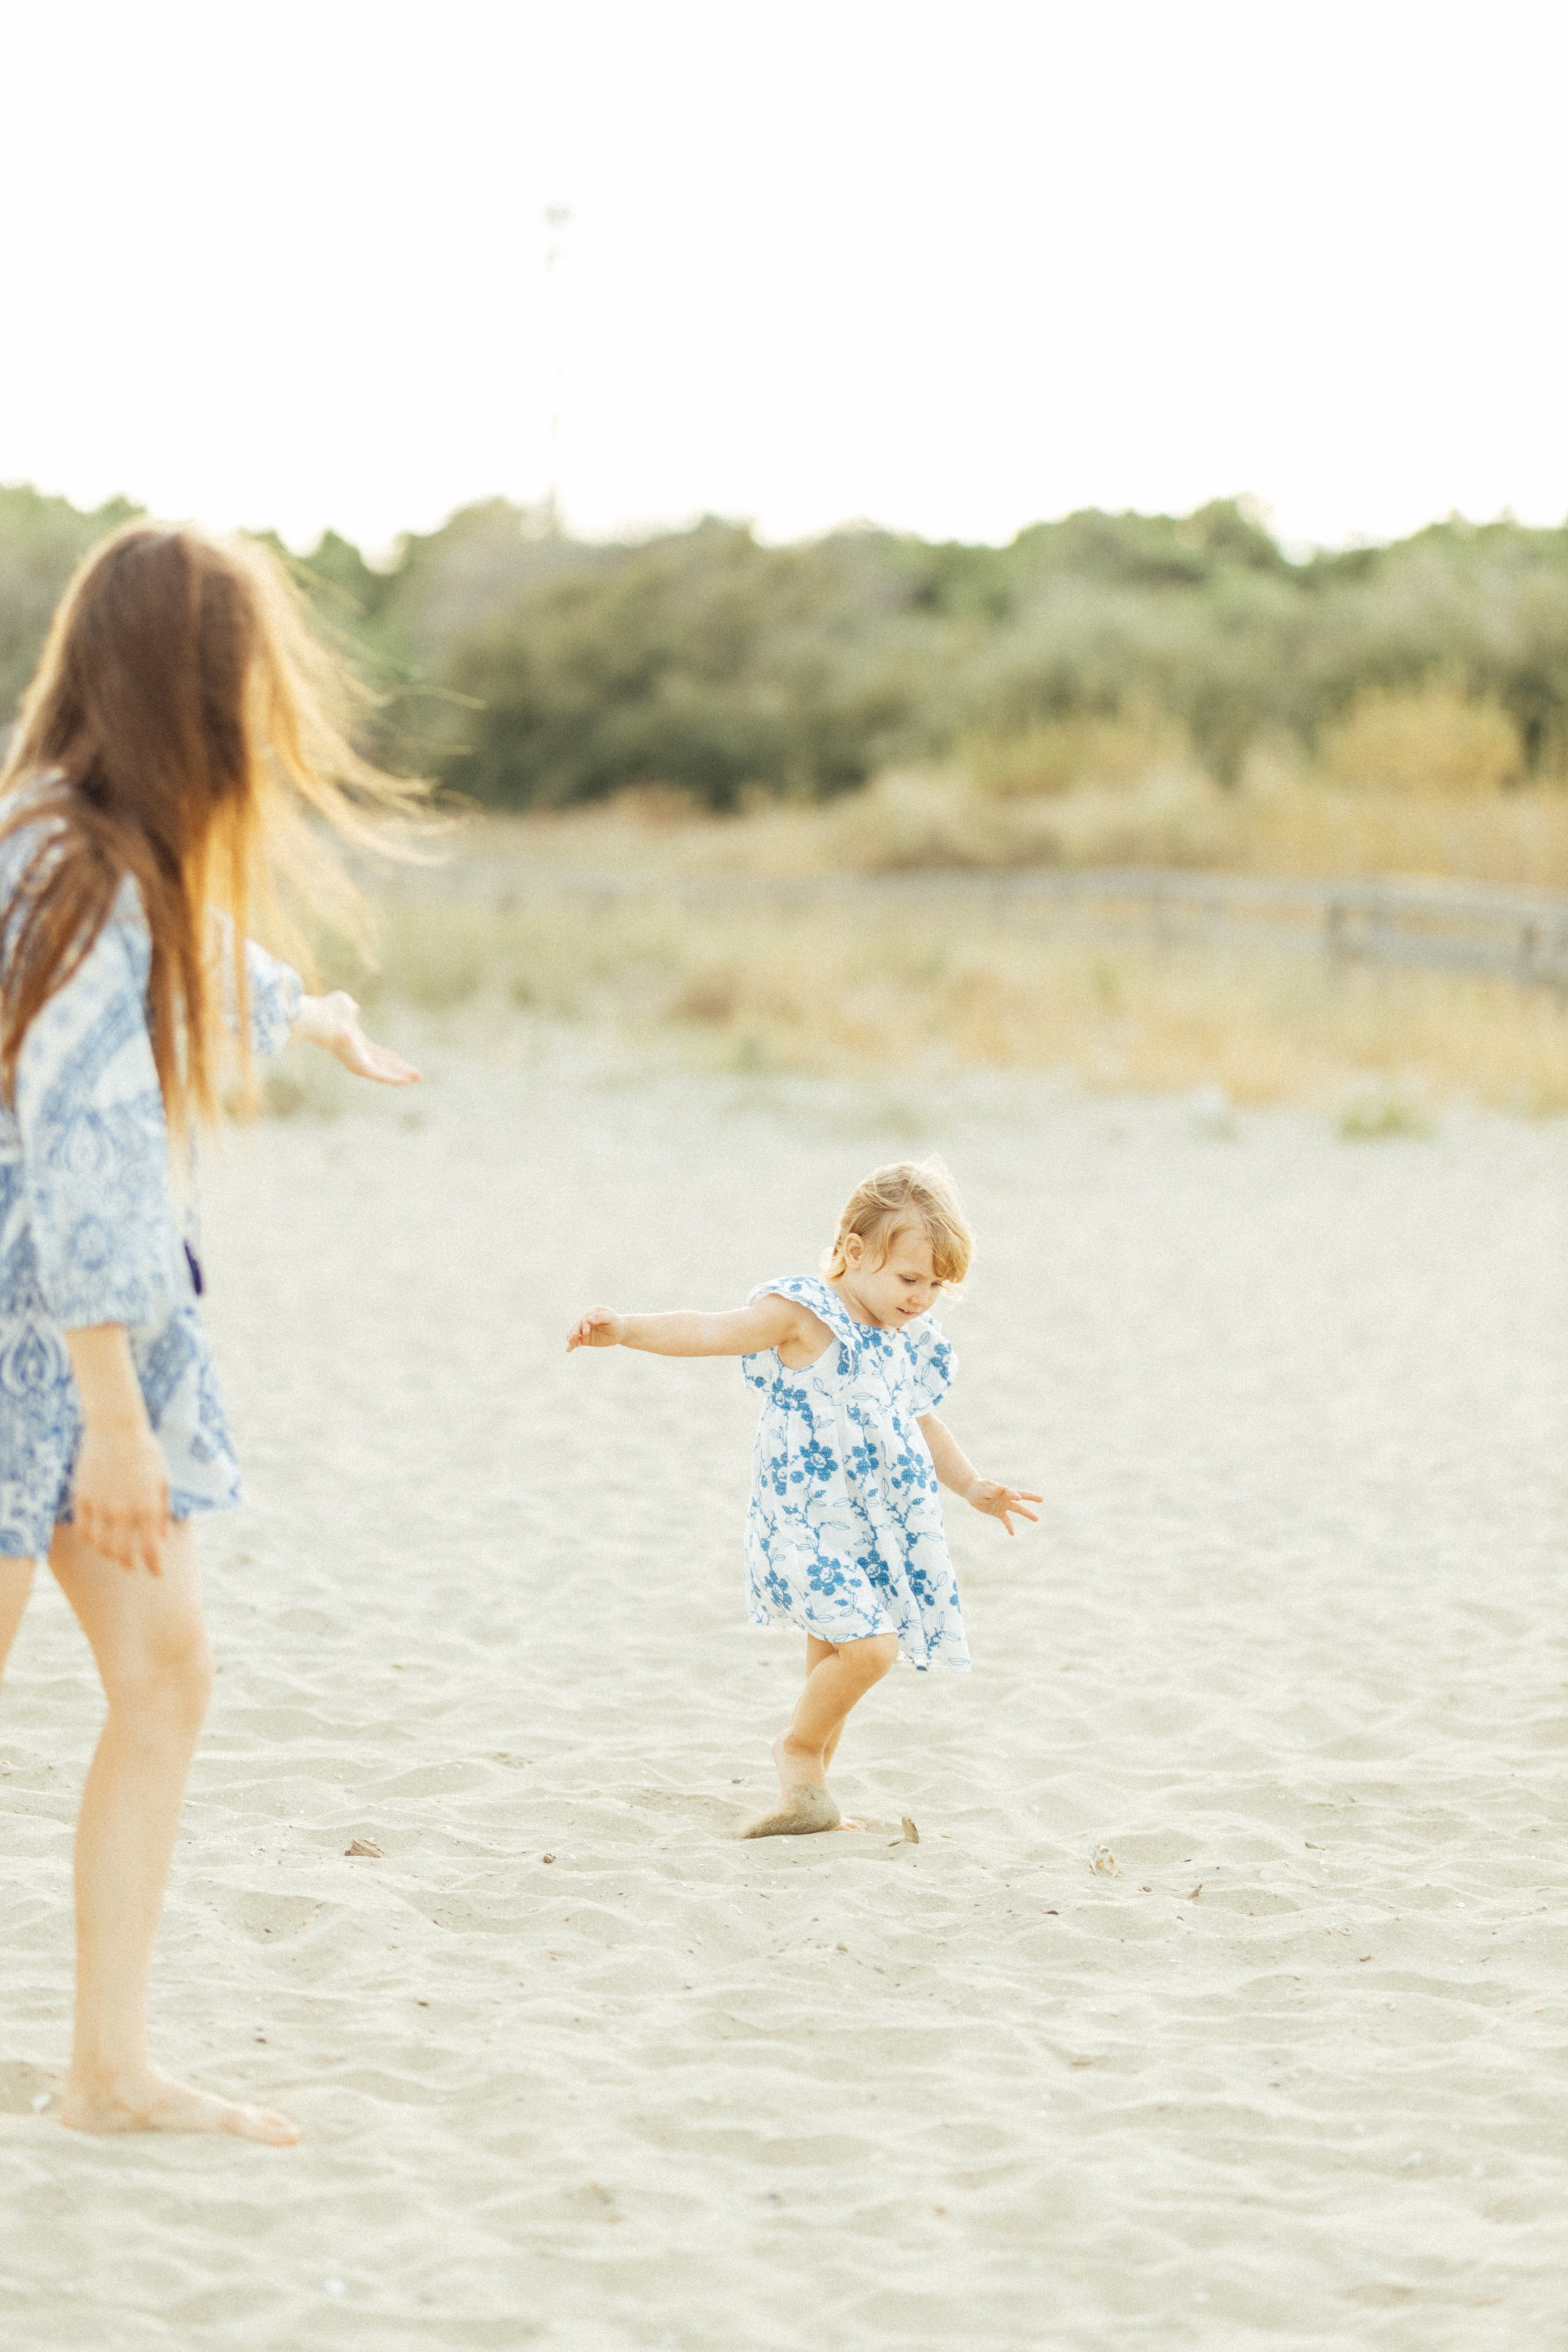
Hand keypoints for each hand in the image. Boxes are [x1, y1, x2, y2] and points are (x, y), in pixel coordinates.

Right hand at [73, 1419, 171, 1574]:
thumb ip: (161, 1512)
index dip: (154, 1566)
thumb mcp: (162, 1480)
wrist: (116, 1428)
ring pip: (101, 1546)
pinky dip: (91, 1540)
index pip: (149, 1550)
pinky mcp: (82, 1498)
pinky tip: (98, 1538)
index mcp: (147, 1506)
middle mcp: (122, 1510)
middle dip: (130, 1564)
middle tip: (135, 1565)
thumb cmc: (145, 1452)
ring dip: (110, 1554)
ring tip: (116, 1552)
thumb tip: (160, 1539)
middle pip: (123, 1554)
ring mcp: (99, 1505)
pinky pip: (84, 1530)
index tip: (157, 1573)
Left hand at [293, 991, 419, 1085]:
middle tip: (415, 1074)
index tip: (398, 1058)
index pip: (374, 1053)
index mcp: (354, 1042)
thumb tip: (354, 1009)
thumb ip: (350, 1007)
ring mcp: (358, 1062)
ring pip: (384, 1073)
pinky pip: (380, 1076)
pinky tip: (408, 1080)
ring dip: (401, 1076)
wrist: (319, 1018)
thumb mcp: (343, 1004)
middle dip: (399, 1069)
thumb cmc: (328, 1010)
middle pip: (382, 1065)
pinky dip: (395, 1079)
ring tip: (417, 1078)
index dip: (387, 1056)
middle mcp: (357, 1055)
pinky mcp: (361, 1067)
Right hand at [567, 1308, 624, 1351]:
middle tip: (574, 1337)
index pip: (585, 1317)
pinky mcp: (584, 1339)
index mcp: (592, 1311)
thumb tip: (589, 1319)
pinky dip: (571, 1345)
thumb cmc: (616, 1323)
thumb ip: (601, 1317)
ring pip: (573, 1332)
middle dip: (575, 1331)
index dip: (584, 1324)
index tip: (585, 1332)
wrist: (619, 1332)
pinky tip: (568, 1350)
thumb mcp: (611, 1318)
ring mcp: (583, 1329)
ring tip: (570, 1342)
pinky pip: (576, 1341)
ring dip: (570, 1336)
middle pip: (577, 1324)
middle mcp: (586, 1319)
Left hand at [964, 1478, 1042, 1536]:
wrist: (972, 1491)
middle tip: (1041, 1499)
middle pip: (1021, 1497)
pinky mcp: (999, 1512)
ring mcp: (1003, 1505)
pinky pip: (1006, 1520)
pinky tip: (1013, 1534)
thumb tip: (1001, 1488)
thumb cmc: (978, 1488)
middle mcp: (1005, 1497)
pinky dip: (1009, 1526)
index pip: (1010, 1492)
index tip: (1018, 1498)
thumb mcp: (982, 1490)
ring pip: (1018, 1509)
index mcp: (1002, 1490)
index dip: (1014, 1495)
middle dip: (1031, 1498)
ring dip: (1027, 1513)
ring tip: (1037, 1519)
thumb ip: (992, 1491)